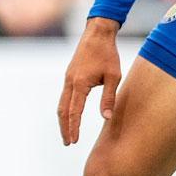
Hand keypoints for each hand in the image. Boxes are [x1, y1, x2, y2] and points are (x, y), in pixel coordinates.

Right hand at [58, 18, 122, 145]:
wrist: (97, 33)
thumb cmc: (108, 54)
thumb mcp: (114, 76)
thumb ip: (109, 98)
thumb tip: (106, 118)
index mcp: (80, 84)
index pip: (74, 111)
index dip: (74, 127)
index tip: (74, 141)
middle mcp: (70, 82)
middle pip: (62, 110)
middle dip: (64, 128)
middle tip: (67, 143)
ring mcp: (68, 78)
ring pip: (61, 103)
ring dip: (63, 119)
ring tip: (67, 133)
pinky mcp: (70, 75)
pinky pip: (64, 96)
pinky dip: (65, 109)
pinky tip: (70, 114)